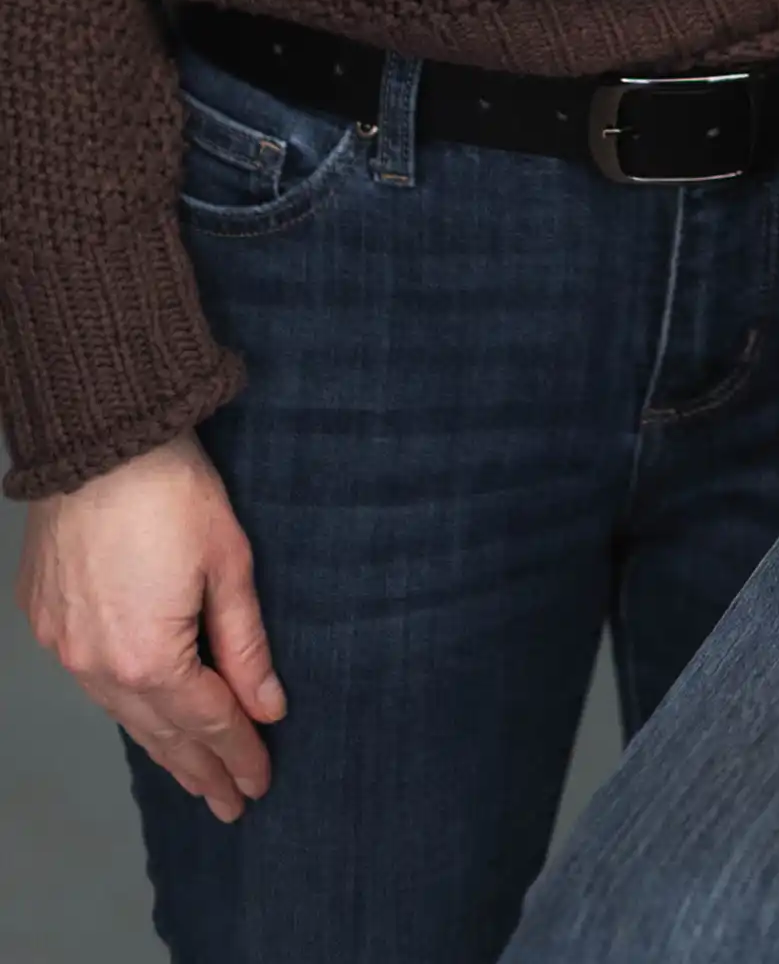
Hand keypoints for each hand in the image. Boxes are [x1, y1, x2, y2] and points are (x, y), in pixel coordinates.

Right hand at [16, 433, 283, 820]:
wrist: (99, 440)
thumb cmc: (171, 489)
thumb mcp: (229, 563)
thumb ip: (245, 645)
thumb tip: (267, 706)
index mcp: (150, 657)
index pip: (207, 723)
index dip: (238, 754)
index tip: (260, 783)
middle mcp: (98, 666)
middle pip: (161, 732)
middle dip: (200, 769)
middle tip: (229, 802)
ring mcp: (64, 647)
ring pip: (122, 712)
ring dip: (160, 744)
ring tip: (192, 775)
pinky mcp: (46, 621)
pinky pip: (91, 680)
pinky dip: (123, 703)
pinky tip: (142, 714)